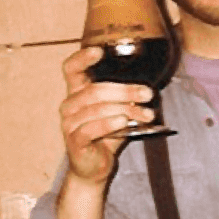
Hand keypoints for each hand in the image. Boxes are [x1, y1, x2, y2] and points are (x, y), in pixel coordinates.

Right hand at [59, 46, 155, 187]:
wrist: (94, 167)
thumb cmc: (105, 136)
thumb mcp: (117, 113)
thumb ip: (126, 100)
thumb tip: (148, 89)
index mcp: (77, 92)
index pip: (71, 69)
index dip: (82, 58)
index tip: (100, 51)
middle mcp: (69, 105)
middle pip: (95, 90)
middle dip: (125, 90)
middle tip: (148, 93)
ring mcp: (69, 123)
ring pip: (97, 109)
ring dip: (126, 109)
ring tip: (146, 114)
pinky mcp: (74, 141)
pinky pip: (91, 128)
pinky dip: (109, 123)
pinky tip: (124, 122)